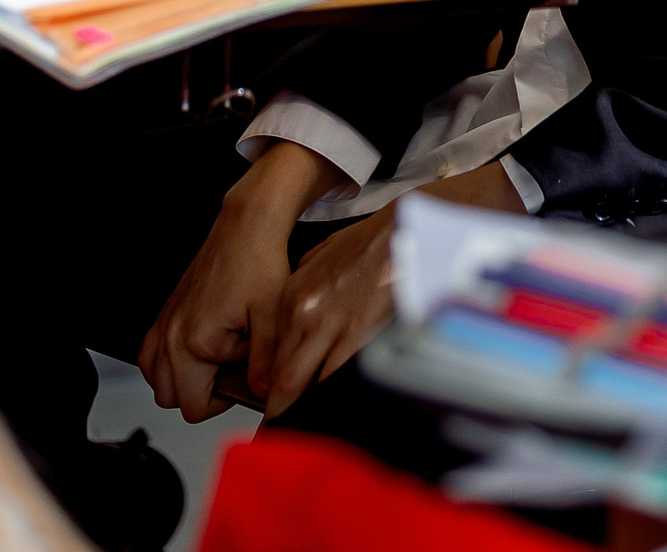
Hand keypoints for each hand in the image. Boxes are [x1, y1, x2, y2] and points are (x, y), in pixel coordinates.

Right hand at [140, 143, 343, 420]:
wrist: (245, 229)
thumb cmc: (258, 265)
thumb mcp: (273, 320)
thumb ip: (266, 365)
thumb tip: (262, 395)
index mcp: (194, 341)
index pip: (192, 406)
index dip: (220, 403)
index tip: (240, 382)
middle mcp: (171, 333)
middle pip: (169, 397)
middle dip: (199, 392)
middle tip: (229, 371)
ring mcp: (164, 322)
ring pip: (155, 377)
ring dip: (180, 379)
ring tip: (214, 362)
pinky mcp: (165, 311)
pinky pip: (149, 353)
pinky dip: (166, 360)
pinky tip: (196, 350)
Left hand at [264, 209, 396, 414]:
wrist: (398, 233)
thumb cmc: (367, 245)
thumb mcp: (320, 261)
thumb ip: (303, 291)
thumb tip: (297, 318)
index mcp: (292, 297)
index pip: (271, 354)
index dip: (267, 386)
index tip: (268, 405)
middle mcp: (302, 314)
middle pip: (280, 376)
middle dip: (276, 409)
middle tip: (274, 433)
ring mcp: (327, 327)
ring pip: (299, 383)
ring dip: (296, 410)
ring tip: (296, 434)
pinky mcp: (355, 336)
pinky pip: (333, 379)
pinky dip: (327, 400)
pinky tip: (328, 415)